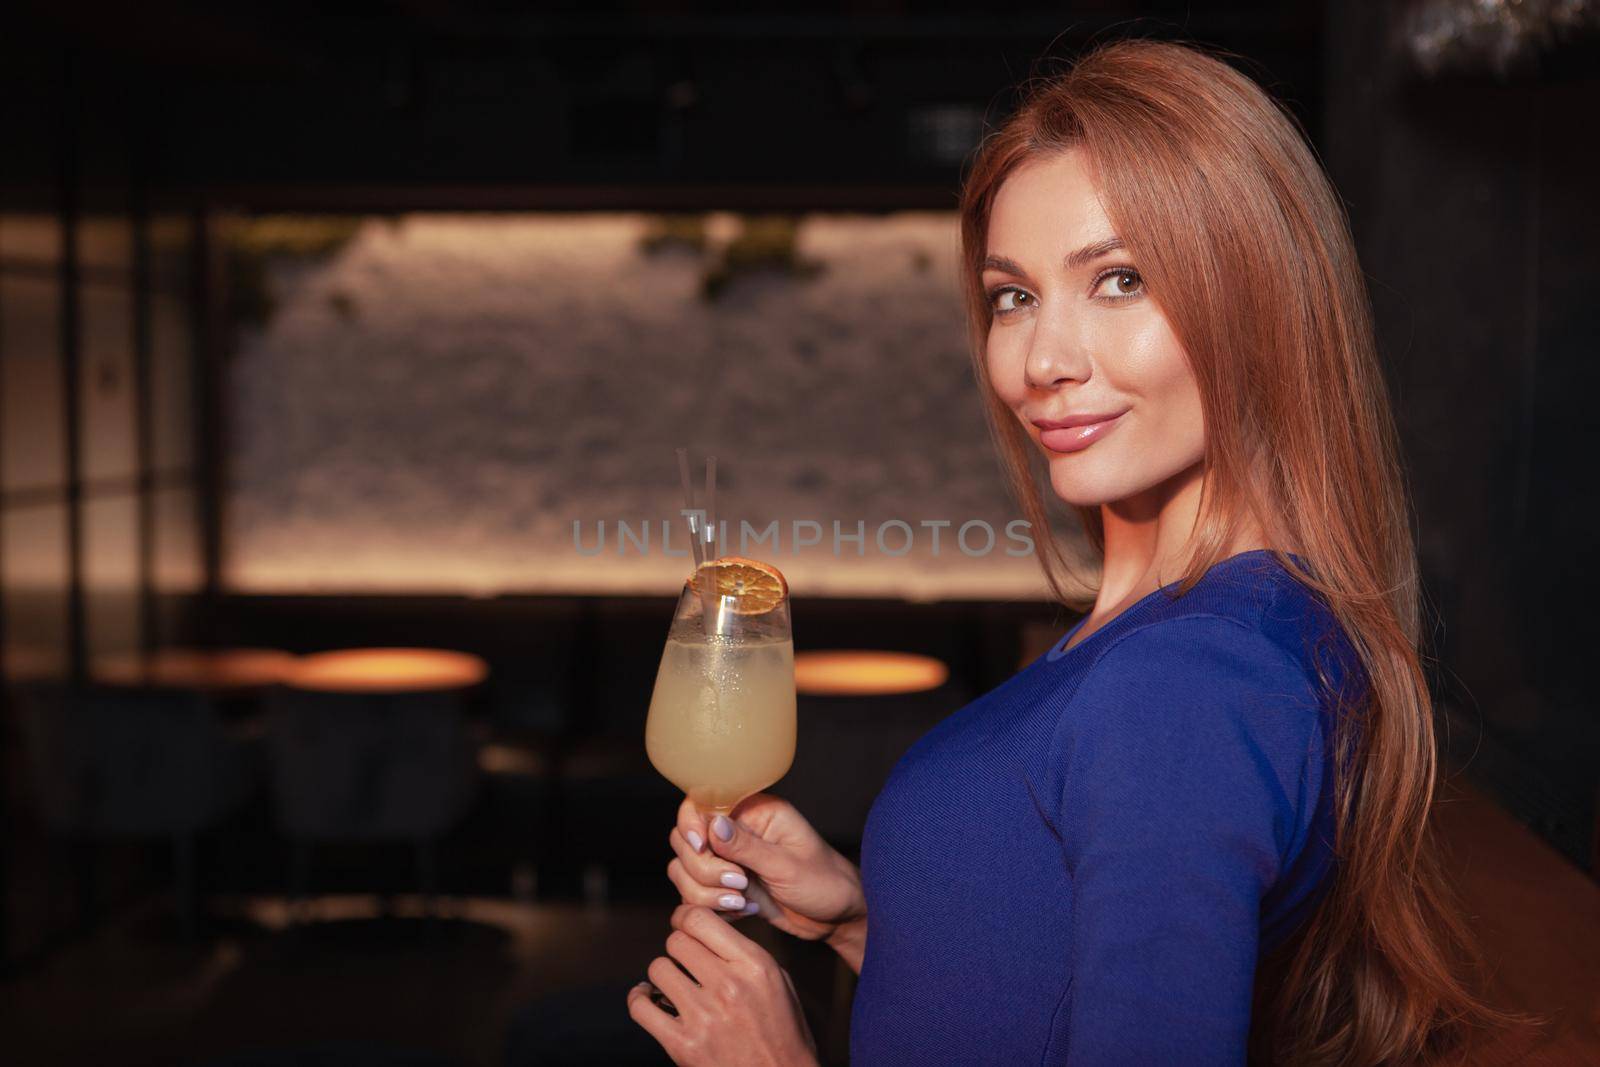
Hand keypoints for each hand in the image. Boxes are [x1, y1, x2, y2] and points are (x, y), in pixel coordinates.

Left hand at [627, 904, 818, 1066]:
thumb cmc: (784, 1033)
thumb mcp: (778, 981)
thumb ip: (744, 952)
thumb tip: (711, 929)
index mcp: (754, 965)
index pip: (700, 919)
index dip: (685, 917)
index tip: (683, 924)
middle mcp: (728, 986)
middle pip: (677, 940)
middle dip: (679, 946)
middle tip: (684, 958)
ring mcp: (703, 1016)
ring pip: (658, 968)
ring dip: (664, 974)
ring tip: (673, 983)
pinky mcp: (683, 1044)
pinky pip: (641, 1008)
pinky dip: (640, 999)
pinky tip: (649, 998)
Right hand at [667, 793, 865, 945]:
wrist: (836, 917)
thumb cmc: (824, 883)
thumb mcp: (787, 865)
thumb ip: (746, 847)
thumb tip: (712, 826)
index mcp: (754, 812)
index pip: (702, 804)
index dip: (692, 825)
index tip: (702, 848)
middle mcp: (736, 832)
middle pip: (685, 840)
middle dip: (704, 869)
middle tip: (739, 884)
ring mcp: (728, 860)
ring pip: (684, 870)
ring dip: (706, 892)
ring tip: (741, 902)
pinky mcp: (725, 886)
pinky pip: (695, 894)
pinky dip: (711, 907)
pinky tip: (743, 911)